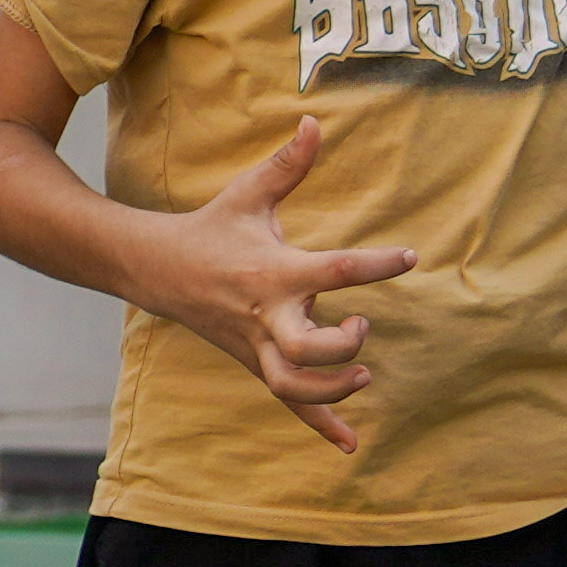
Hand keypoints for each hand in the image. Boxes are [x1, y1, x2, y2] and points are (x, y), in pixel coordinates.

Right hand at [165, 119, 421, 445]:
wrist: (157, 270)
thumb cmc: (214, 228)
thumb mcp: (249, 193)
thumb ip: (288, 163)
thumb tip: (316, 121)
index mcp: (273, 271)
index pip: (332, 271)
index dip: (375, 265)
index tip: (409, 256)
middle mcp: (266, 316)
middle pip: (306, 350)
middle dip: (340, 347)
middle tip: (360, 328)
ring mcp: (258, 346)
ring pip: (293, 388)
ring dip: (332, 393)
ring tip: (363, 376)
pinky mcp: (256, 363)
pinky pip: (290, 404)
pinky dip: (319, 426)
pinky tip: (350, 444)